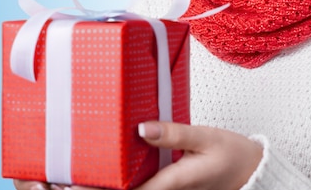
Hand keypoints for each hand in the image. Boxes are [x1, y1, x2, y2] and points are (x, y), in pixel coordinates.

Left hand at [15, 121, 262, 189]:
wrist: (254, 173)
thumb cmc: (235, 156)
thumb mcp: (208, 138)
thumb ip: (175, 133)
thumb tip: (141, 128)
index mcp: (168, 184)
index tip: (67, 183)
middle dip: (89, 187)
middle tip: (55, 176)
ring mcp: (163, 189)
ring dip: (100, 183)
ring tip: (69, 170)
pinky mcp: (166, 183)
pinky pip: (136, 183)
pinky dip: (116, 178)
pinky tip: (104, 163)